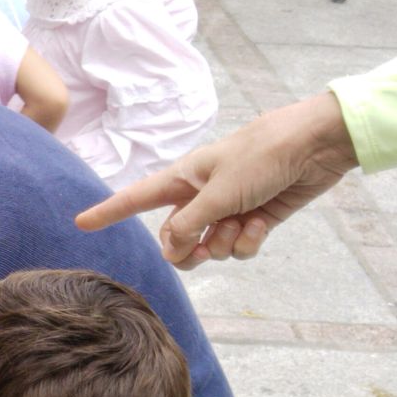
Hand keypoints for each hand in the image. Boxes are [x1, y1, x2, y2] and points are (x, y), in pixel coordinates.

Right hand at [74, 90, 357, 266]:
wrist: (315, 147)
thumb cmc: (261, 156)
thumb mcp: (218, 193)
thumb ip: (189, 225)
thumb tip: (172, 250)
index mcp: (183, 180)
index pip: (136, 199)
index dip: (108, 212)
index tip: (81, 223)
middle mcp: (201, 196)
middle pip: (175, 237)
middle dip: (187, 249)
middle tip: (203, 246)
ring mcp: (228, 209)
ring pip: (209, 247)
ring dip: (224, 244)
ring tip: (242, 225)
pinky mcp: (255, 219)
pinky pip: (239, 246)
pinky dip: (248, 241)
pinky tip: (261, 223)